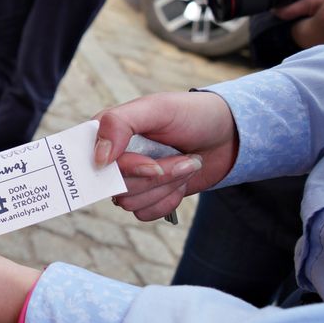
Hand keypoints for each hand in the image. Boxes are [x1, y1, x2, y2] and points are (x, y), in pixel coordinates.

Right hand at [94, 91, 236, 221]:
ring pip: (129, 203)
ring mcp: (129, 180)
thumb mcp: (157, 108)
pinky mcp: (146, 197)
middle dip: (157, 176)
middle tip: (183, 157)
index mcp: (107, 133)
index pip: (95, 162)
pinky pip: (143, 214)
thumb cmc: (193, 115)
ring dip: (166, 186)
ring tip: (186, 165)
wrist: (229, 136)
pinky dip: (167, 201)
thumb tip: (98, 158)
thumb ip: (119, 124)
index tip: (152, 163)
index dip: (124, 168)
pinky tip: (181, 183)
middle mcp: (113, 159)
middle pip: (116, 187)